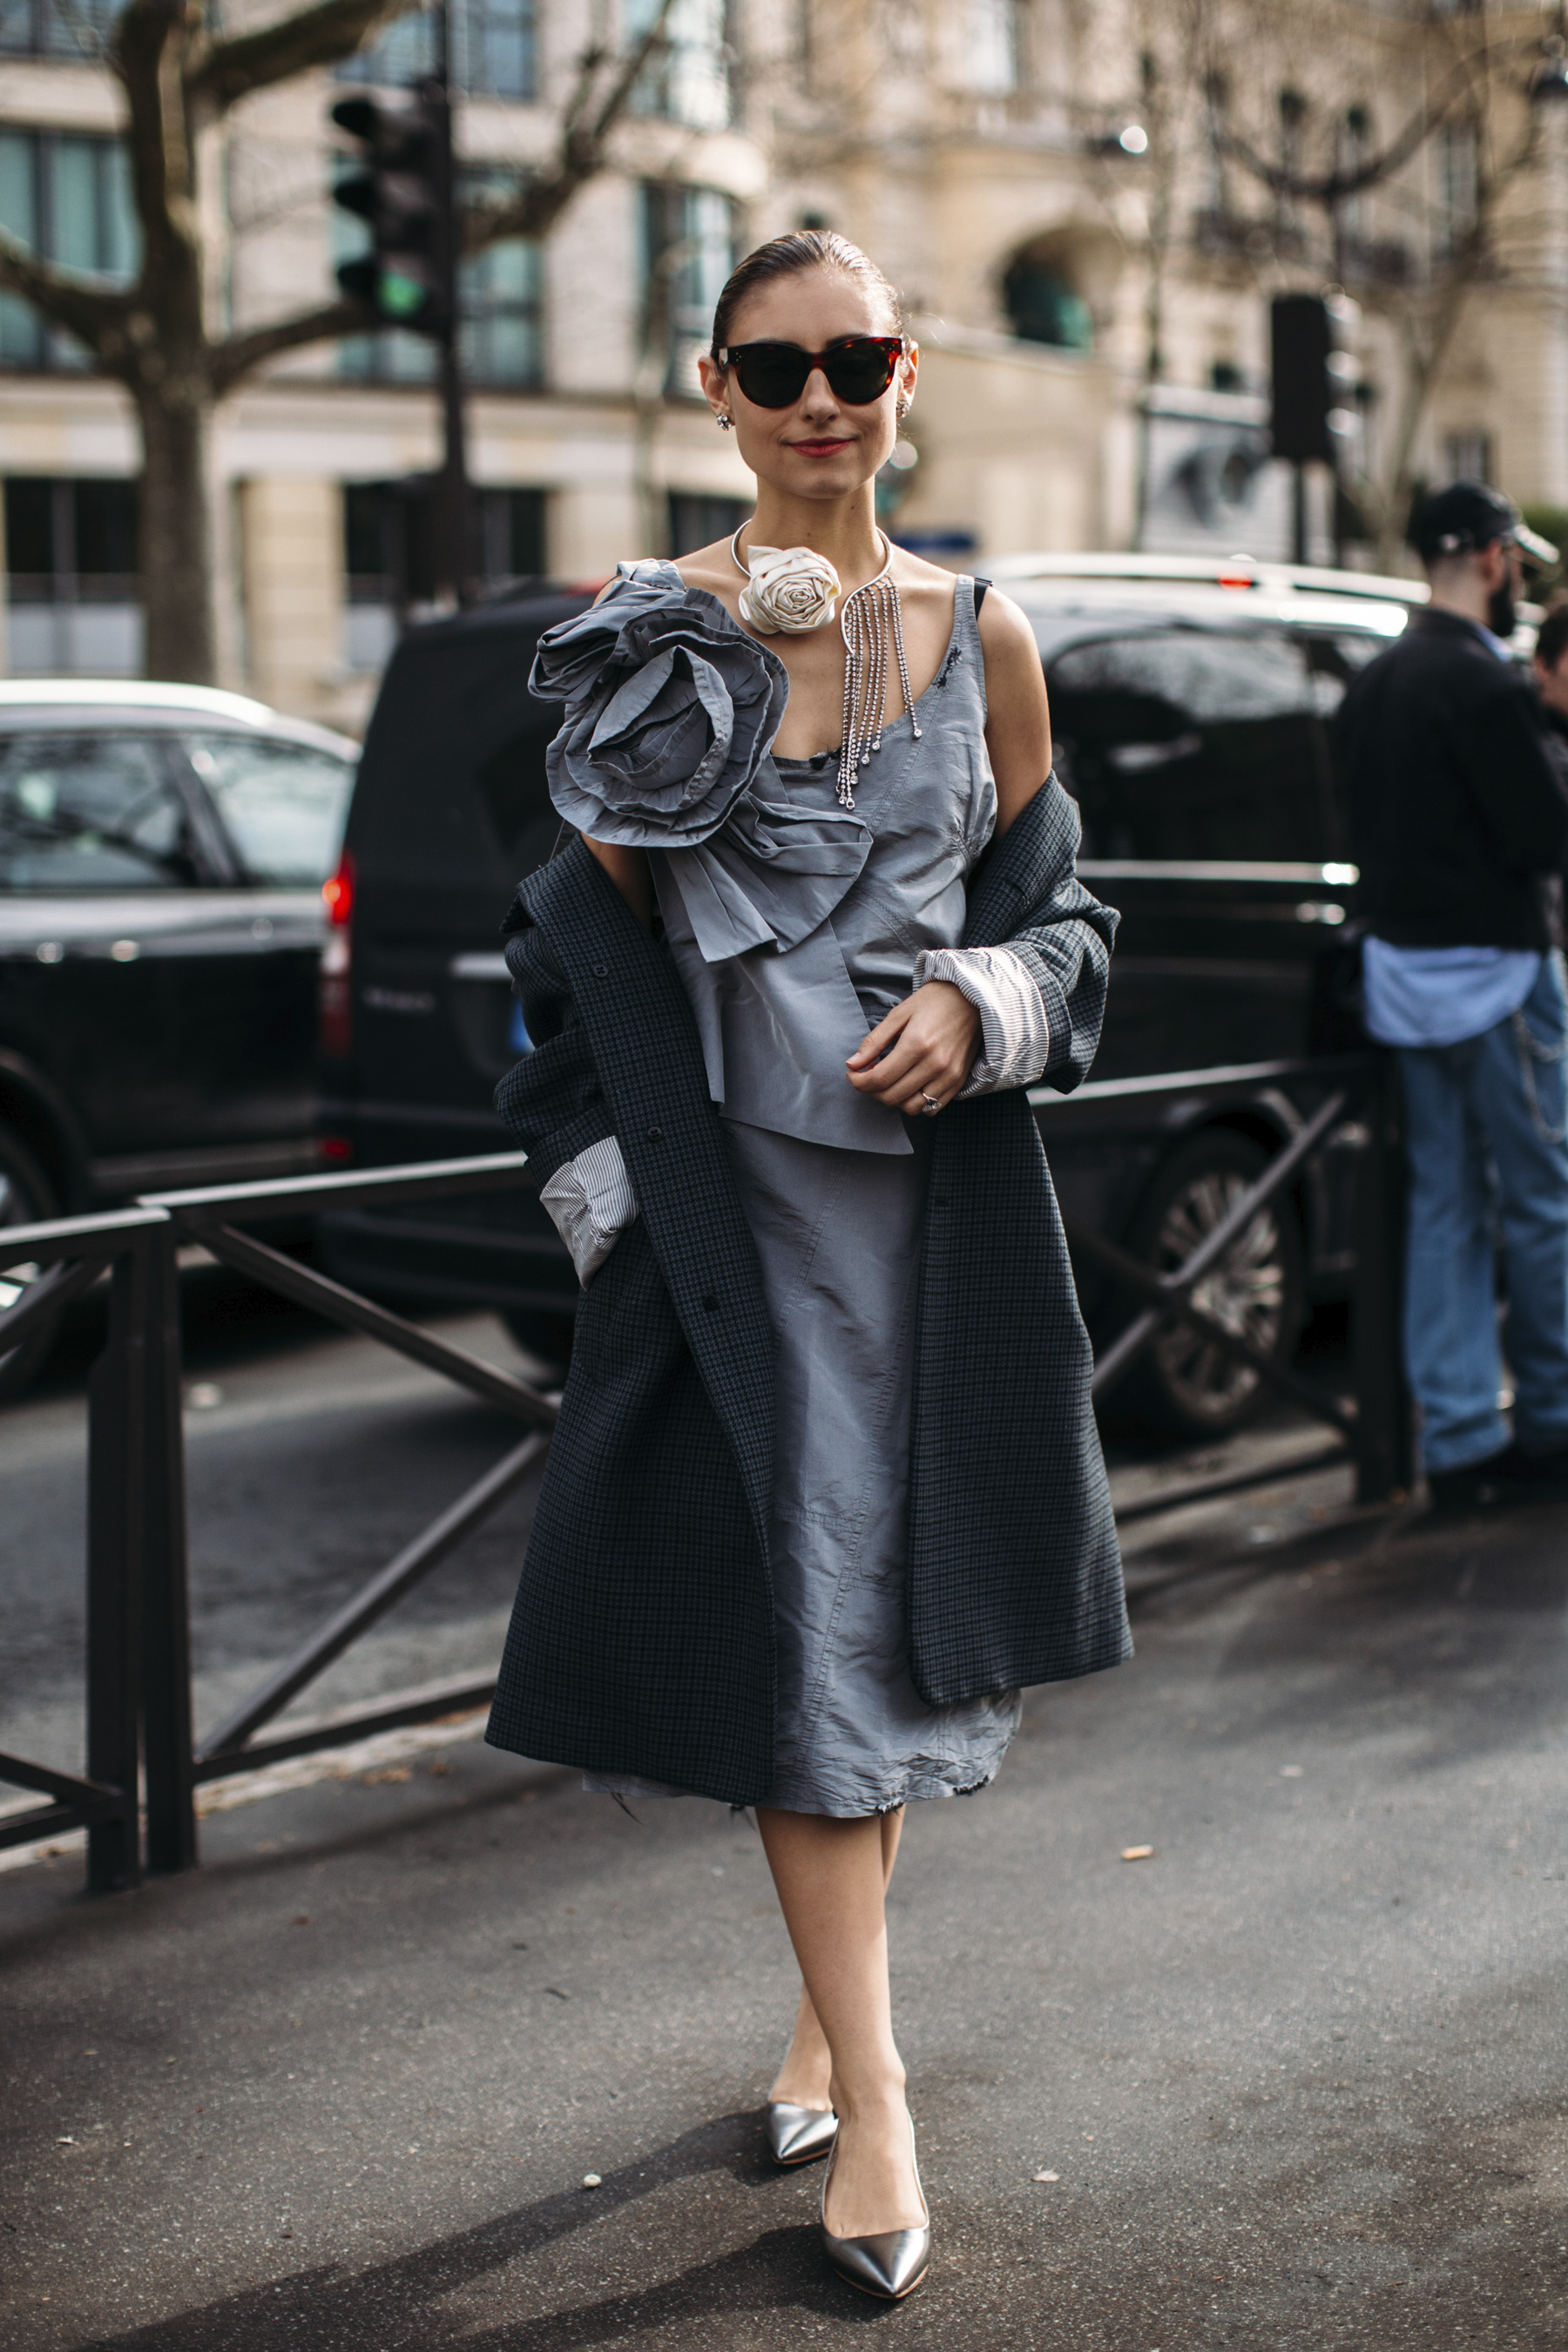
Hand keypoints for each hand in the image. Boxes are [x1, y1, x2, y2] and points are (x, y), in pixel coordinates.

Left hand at [846, 980, 979, 1114]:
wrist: (973, 999)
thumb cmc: (934, 1001)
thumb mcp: (899, 1014)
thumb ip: (874, 1041)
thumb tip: (852, 1065)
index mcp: (917, 1044)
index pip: (879, 1079)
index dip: (858, 1082)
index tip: (852, 1075)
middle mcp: (935, 1064)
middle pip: (892, 1096)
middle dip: (871, 1091)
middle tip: (868, 1076)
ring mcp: (949, 1075)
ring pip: (911, 1107)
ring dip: (893, 1099)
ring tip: (889, 1081)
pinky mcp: (958, 1081)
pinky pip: (932, 1108)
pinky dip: (916, 1103)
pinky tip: (909, 1086)